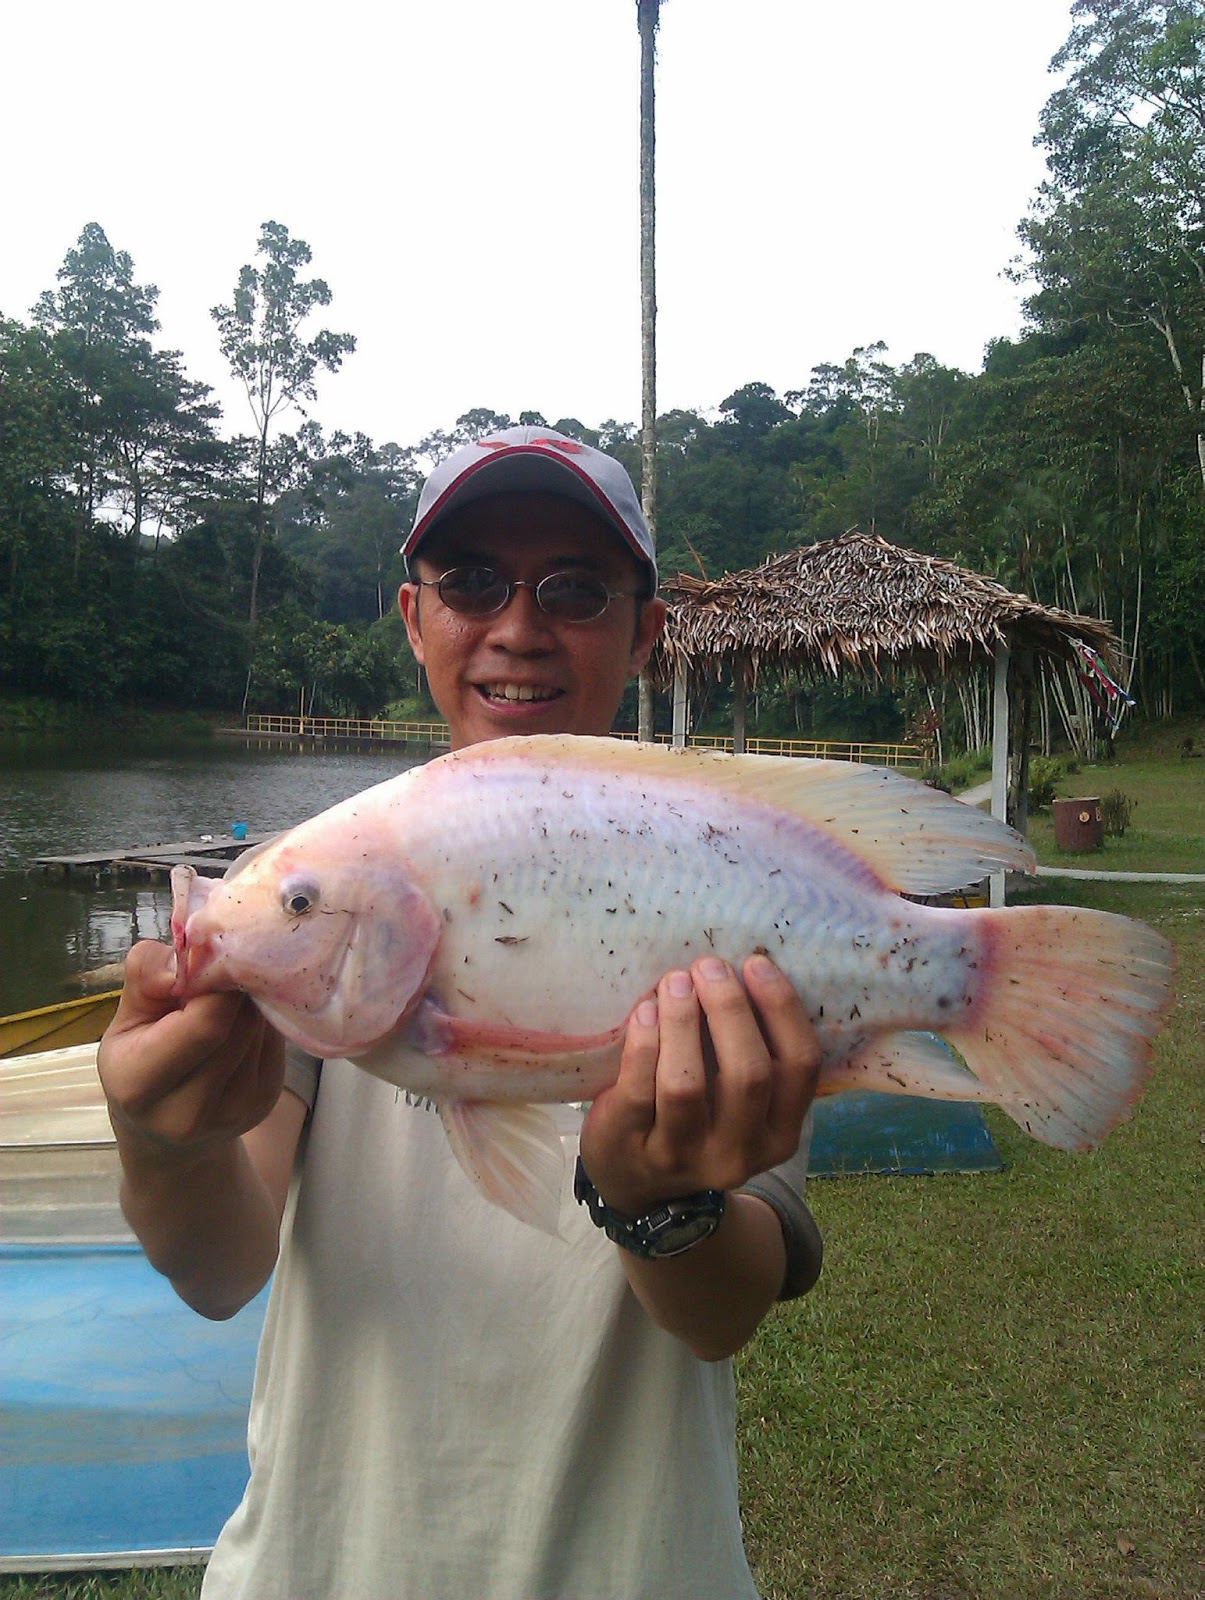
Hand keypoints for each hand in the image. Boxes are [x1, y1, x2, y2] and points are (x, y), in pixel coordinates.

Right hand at [98, 939, 284, 1159]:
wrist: (161, 1128)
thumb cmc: (137, 1059)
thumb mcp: (126, 1016)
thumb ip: (147, 976)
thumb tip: (191, 954)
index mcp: (139, 1083)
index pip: (207, 1022)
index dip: (216, 982)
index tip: (205, 965)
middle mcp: (188, 1111)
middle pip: (242, 1024)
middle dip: (234, 991)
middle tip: (217, 980)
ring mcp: (233, 1113)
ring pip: (261, 1031)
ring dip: (248, 1007)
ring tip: (223, 1006)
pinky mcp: (263, 1105)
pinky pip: (275, 1044)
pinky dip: (260, 1026)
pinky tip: (238, 1028)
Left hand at [580, 953, 819, 1217]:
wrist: (635, 1180)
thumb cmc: (696, 1116)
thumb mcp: (739, 1102)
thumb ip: (750, 1050)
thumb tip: (739, 968)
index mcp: (780, 1132)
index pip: (801, 1066)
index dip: (782, 1008)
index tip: (756, 962)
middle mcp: (741, 1151)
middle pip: (749, 1074)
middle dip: (730, 1009)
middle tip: (709, 966)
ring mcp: (685, 1156)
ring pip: (688, 1084)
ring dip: (683, 1022)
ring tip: (675, 981)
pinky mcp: (634, 1147)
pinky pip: (639, 1090)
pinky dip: (644, 1043)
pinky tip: (643, 1011)